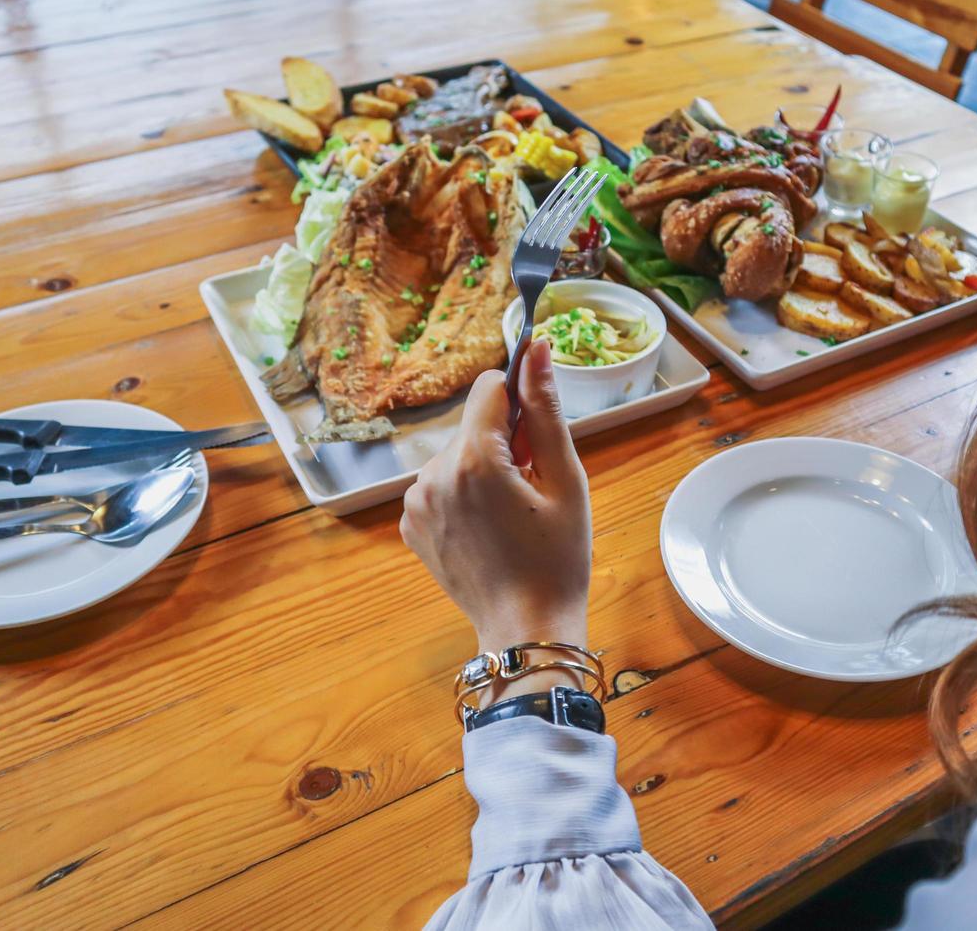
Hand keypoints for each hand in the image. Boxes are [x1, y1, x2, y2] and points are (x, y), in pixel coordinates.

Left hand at [400, 339, 591, 699]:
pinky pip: (441, 485)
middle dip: (506, 442)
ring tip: (512, 514)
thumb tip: (536, 348)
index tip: (541, 439)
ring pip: (458, 454)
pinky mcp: (411, 524)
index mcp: (473, 459)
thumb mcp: (565, 480)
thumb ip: (546, 409)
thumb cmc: (557, 558)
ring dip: (485, 469)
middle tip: (534, 490)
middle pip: (475, 424)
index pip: (490, 387)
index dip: (521, 402)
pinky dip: (465, 495)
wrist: (525, 630)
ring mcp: (415, 502)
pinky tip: (489, 528)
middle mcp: (433, 474)